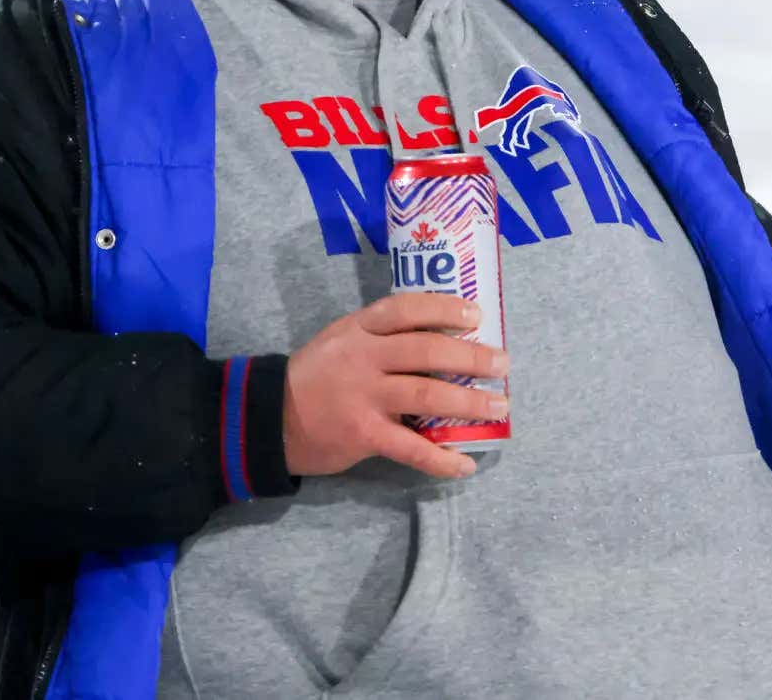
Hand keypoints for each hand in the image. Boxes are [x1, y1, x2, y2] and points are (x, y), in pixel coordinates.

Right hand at [282, 293, 509, 479]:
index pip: (405, 309)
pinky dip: (441, 459)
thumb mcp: (340, 341)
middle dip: (471, 356)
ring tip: (498, 407)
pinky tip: (465, 465)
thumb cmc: (316, 378)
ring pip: (426, 394)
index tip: (477, 314)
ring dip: (469, 401)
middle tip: (502, 364)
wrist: (268, 420)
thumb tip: (444, 339)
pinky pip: (410, 448)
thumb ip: (381, 338)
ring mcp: (363, 397)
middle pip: (426, 350)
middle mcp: (363, 358)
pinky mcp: (363, 435)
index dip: (444, 308)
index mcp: (359, 330)